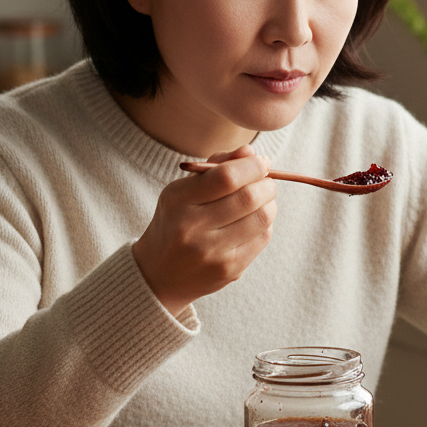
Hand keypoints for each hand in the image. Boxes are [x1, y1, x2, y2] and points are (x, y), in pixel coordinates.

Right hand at [132, 145, 276, 315]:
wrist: (157, 274)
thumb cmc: (176, 221)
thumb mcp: (184, 190)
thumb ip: (217, 167)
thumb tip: (250, 152)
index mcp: (178, 200)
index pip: (226, 177)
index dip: (252, 166)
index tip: (261, 162)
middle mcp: (193, 227)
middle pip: (248, 197)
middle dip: (267, 184)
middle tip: (266, 181)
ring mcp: (212, 252)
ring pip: (262, 218)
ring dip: (269, 203)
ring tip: (261, 200)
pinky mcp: (229, 270)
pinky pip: (263, 237)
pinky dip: (265, 224)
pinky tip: (253, 222)